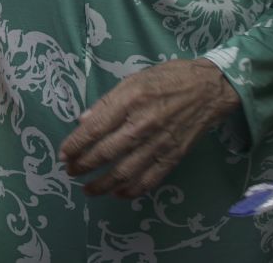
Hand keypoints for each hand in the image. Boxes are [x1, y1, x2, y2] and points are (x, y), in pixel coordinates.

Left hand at [60, 59, 239, 196]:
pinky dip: (132, 190)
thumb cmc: (169, 78)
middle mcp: (143, 123)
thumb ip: (107, 102)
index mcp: (130, 99)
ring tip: (88, 189)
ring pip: (125, 171)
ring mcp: (159, 142)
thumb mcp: (134, 79)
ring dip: (103, 184)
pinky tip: (119, 193)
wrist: (210, 88)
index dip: (76, 144)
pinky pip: (150, 179)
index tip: (63, 154)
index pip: (95, 127)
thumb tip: (83, 121)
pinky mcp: (174, 156)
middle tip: (70, 172)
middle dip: (83, 166)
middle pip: (106, 152)